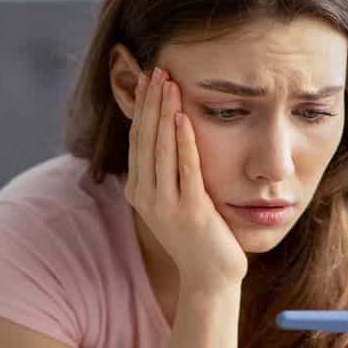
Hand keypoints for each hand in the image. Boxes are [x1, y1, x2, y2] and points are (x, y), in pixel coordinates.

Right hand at [124, 66, 247, 288]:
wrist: (210, 277)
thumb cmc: (198, 236)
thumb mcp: (175, 200)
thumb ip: (168, 172)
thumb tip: (169, 134)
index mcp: (139, 190)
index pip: (137, 139)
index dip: (142, 107)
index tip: (148, 78)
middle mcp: (145, 196)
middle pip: (145, 138)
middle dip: (150, 102)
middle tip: (156, 69)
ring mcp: (165, 205)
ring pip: (161, 149)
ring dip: (164, 113)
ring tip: (168, 83)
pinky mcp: (189, 211)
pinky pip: (184, 169)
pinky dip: (183, 141)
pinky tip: (184, 117)